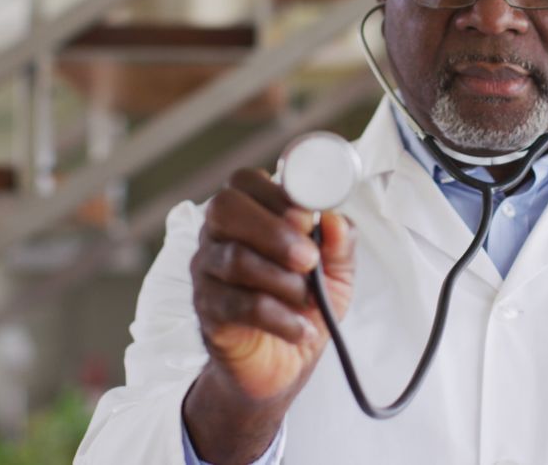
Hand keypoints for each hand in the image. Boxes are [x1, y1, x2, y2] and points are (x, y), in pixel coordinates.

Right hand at [184, 168, 354, 461]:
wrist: (284, 366)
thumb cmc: (305, 306)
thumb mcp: (337, 272)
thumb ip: (340, 243)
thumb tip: (335, 218)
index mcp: (250, 214)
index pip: (244, 181)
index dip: (277, 193)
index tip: (309, 217)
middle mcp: (219, 236)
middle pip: (225, 209)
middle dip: (274, 231)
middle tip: (309, 259)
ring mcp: (207, 272)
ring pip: (235, 258)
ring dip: (283, 280)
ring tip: (308, 300)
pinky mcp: (207, 311)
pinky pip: (238, 305)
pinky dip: (279, 318)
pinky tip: (300, 328)